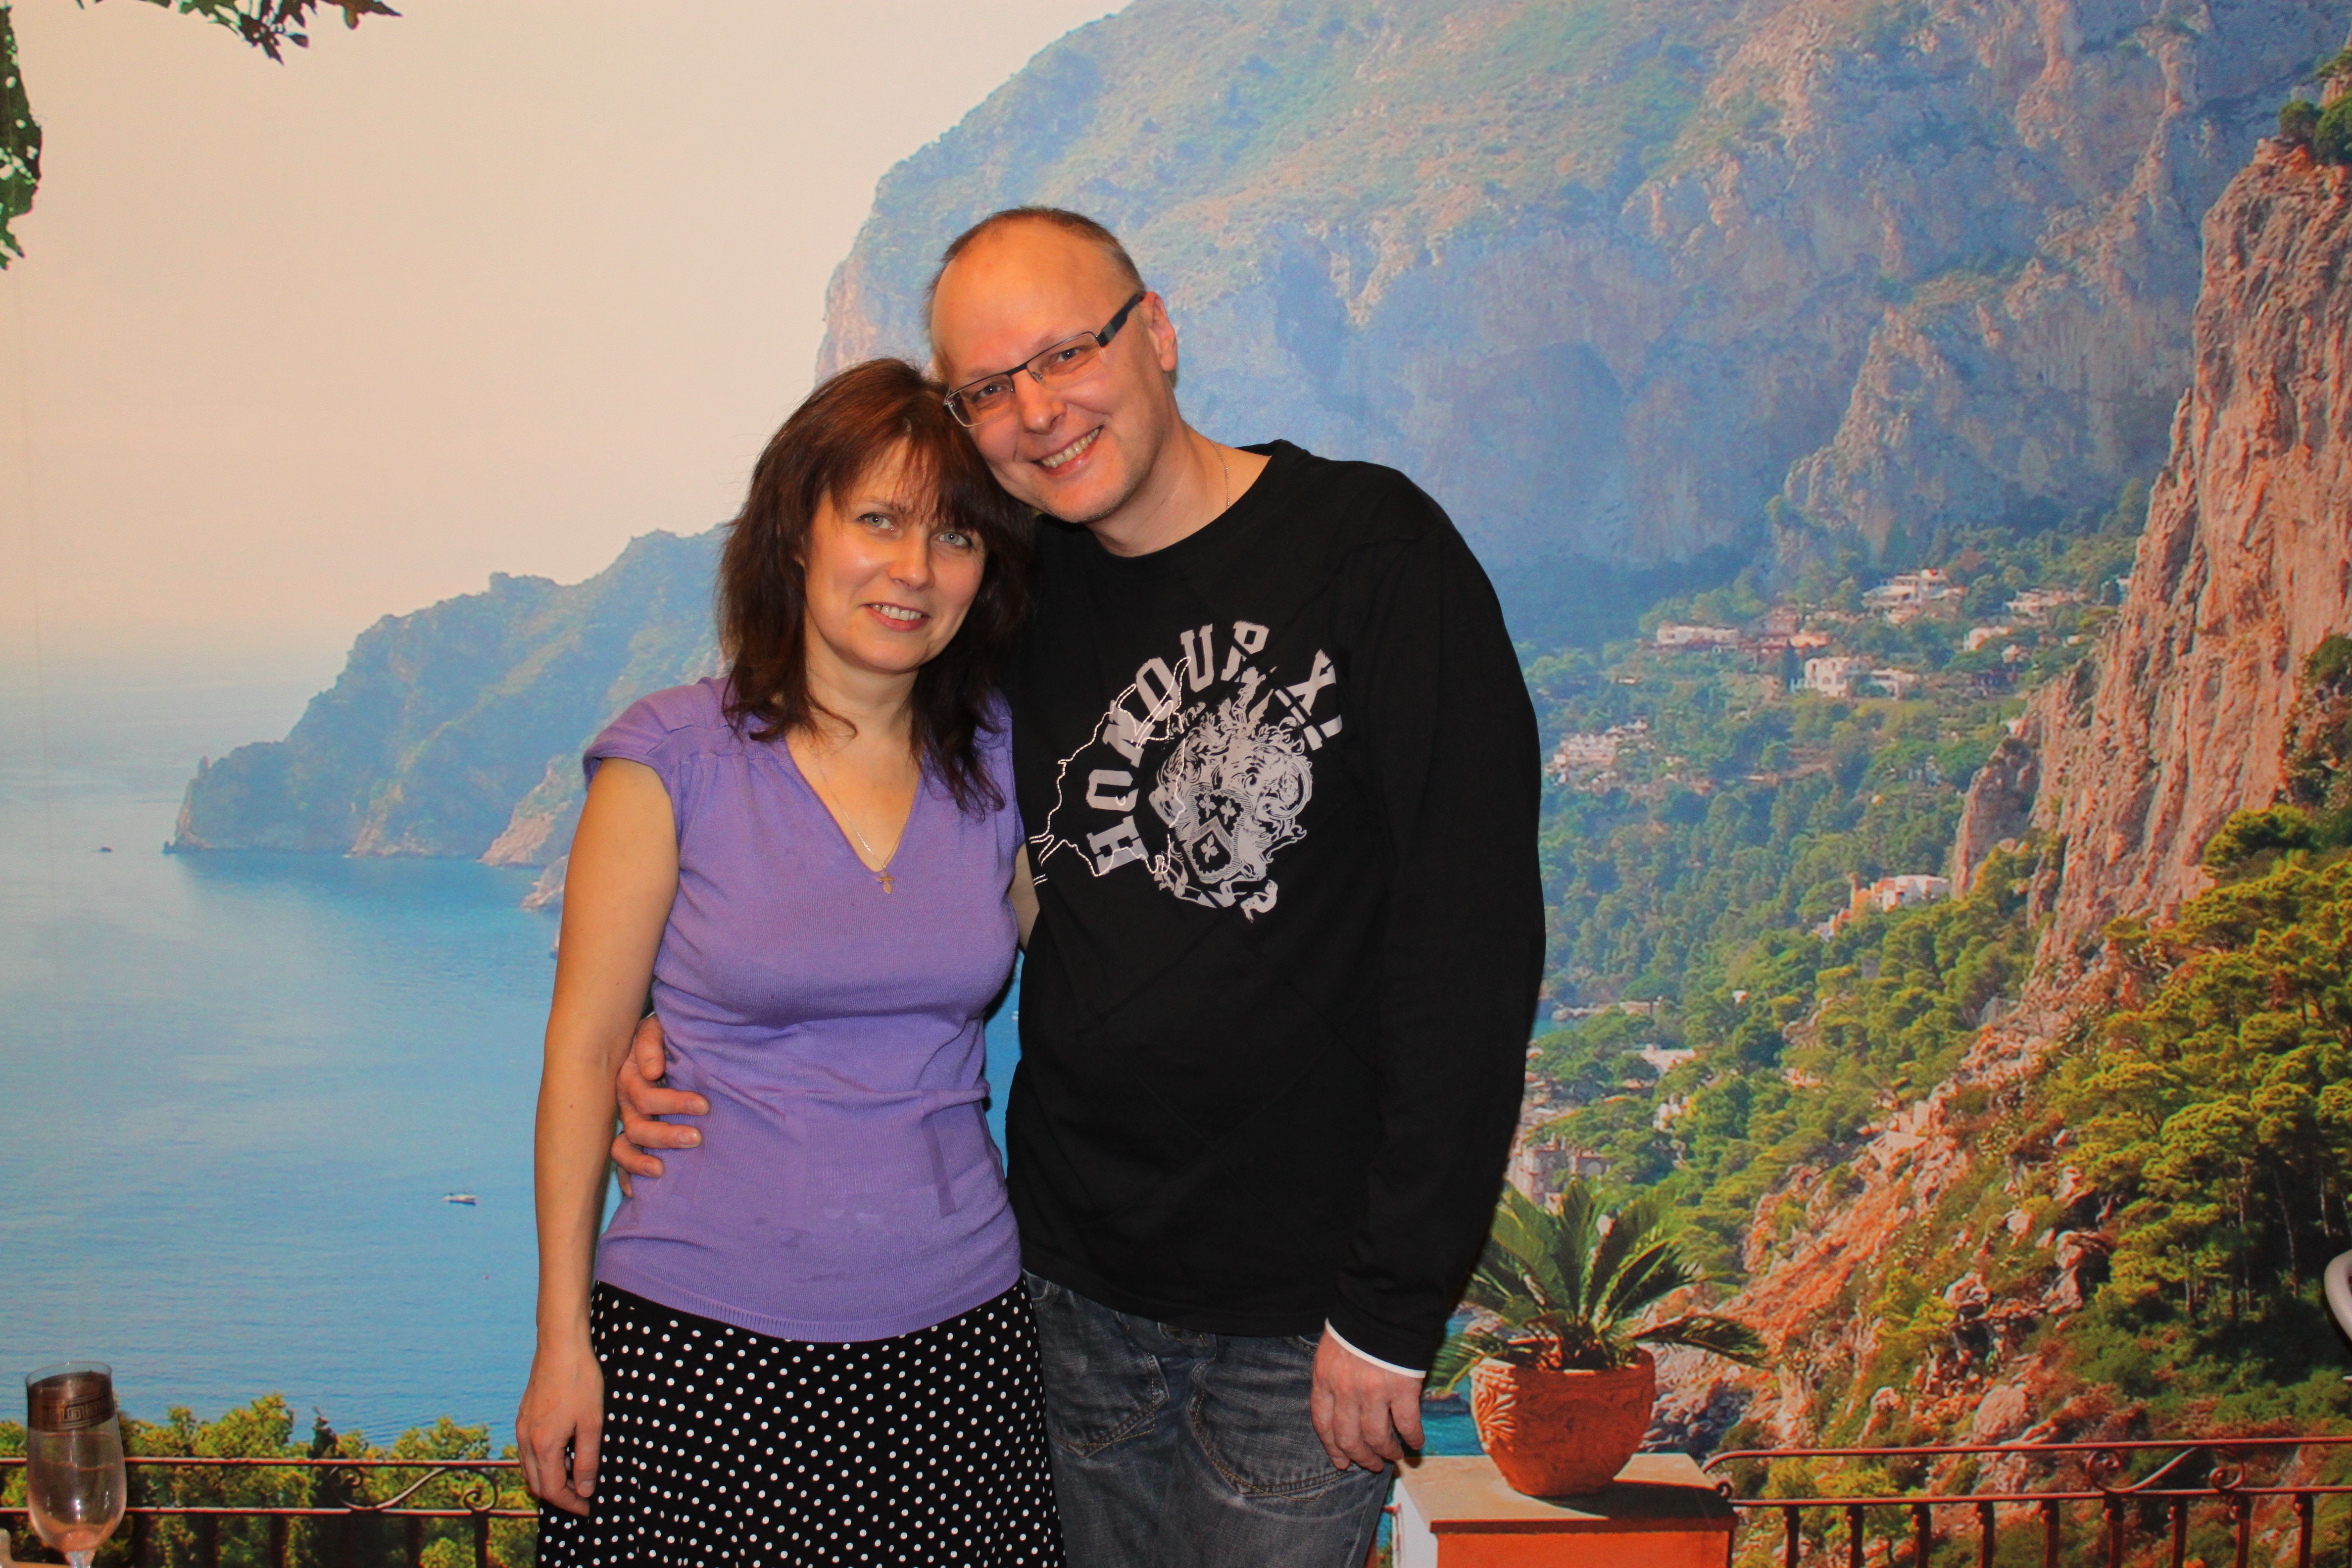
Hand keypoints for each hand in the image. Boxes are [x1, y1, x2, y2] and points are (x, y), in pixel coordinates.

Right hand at [517, 1336, 603, 1514]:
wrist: (560, 1345)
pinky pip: (530, 1451)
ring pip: (531, 1468)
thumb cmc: (579, 1381)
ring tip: (577, 1475)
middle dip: (559, 1495)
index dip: (570, 1504)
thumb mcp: (592, 1422)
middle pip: (536, 1484)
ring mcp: (521, 1428)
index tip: (588, 1508)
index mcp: (543, 1445)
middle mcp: (525, 1440)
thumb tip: (584, 1490)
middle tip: (583, 1496)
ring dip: (551, 1478)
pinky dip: (545, 1461)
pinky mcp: (524, 1417)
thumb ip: (587, 1459)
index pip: (551, 1490)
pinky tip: (566, 1451)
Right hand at [608, 1014, 707, 1196]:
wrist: (663, 1037)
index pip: (646, 1096)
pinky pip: (621, 1162)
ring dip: (641, 1160)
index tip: (704, 1106)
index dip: (672, 1102)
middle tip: (696, 1138)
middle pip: (638, 1126)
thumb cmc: (664, 1034)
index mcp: (631, 1077)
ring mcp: (629, 1121)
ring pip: (624, 1147)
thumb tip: (653, 1071)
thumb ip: (650, 1044)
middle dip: (666, 1135)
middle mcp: (627, 1103)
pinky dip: (627, 1177)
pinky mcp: (634, 1136)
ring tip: (663, 1170)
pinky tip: (635, 1193)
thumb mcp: (655, 1028)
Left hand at [1309, 1330, 1424, 1471]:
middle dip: (1360, 1456)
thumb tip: (1343, 1403)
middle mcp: (1345, 1391)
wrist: (1382, 1301)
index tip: (1341, 1462)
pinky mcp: (1401, 1388)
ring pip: (1376, 1437)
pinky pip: (1406, 1423)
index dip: (1332, 1447)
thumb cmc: (1357, 1321)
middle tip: (1371, 1465)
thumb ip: (1334, 1377)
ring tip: (1395, 1457)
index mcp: (1324, 1379)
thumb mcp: (1332, 1349)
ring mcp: (1373, 1392)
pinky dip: (1412, 1437)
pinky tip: (1417, 1442)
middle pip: (1348, 1437)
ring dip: (1387, 1452)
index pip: (1323, 1423)